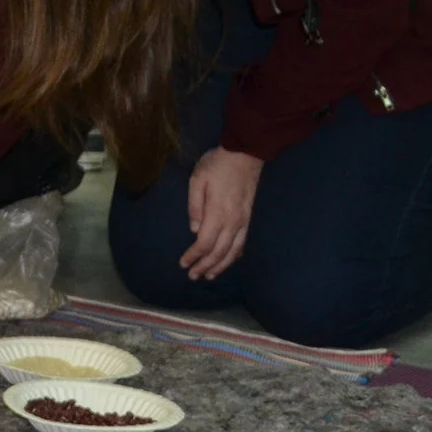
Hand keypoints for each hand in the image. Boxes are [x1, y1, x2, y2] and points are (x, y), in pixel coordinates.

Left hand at [179, 146, 262, 280]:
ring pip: (233, 251)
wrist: (246, 154)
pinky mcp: (248, 218)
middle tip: (192, 276)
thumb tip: (194, 230)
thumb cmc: (217, 165)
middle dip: (205, 266)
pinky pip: (242, 242)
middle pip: (219, 251)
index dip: (194, 256)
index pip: (205, 243)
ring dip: (220, 266)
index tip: (183, 263)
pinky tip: (227, 261)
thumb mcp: (197, 179)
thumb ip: (194, 206)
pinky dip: (234, 255)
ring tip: (209, 276)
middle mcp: (233, 221)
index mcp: (218, 213)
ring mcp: (243, 221)